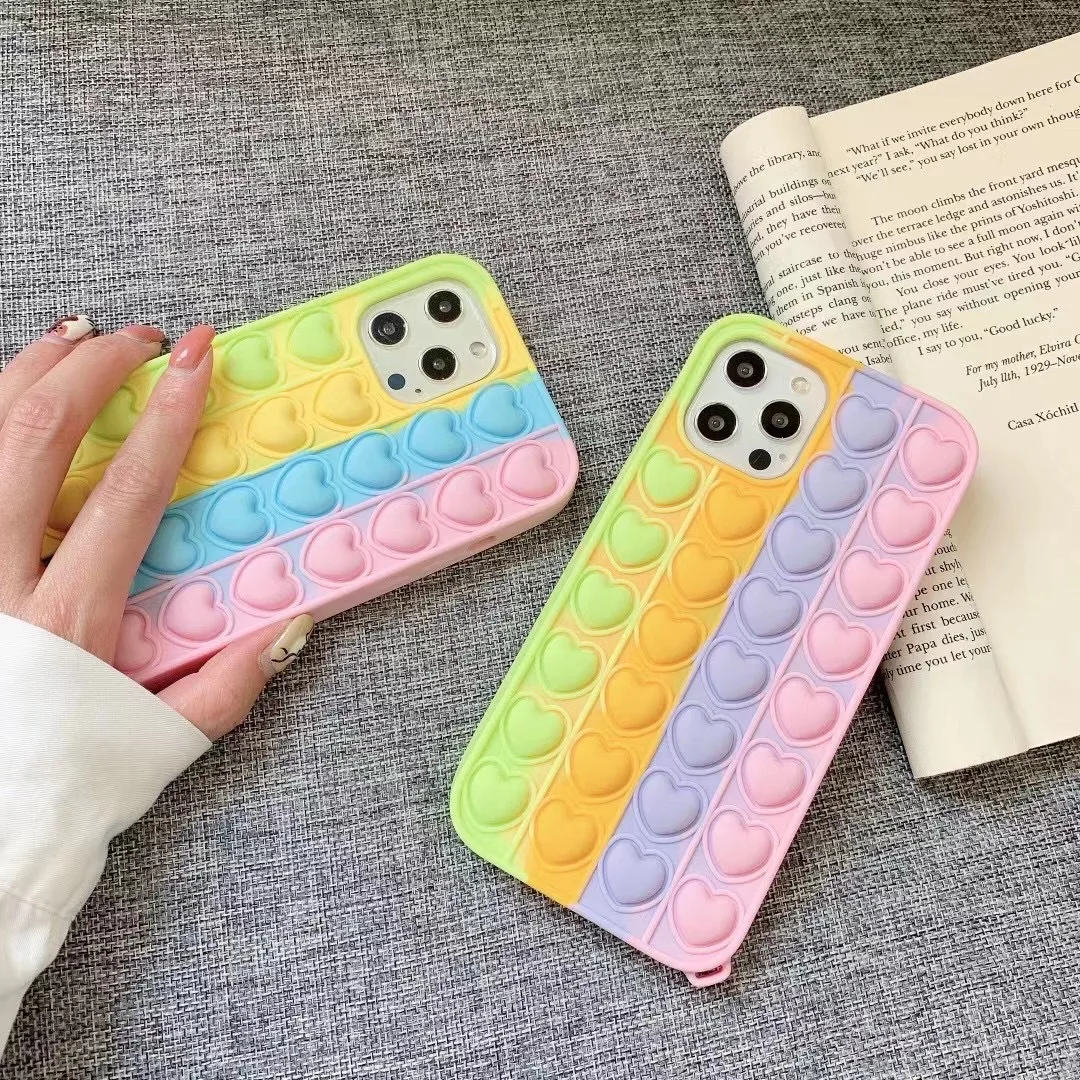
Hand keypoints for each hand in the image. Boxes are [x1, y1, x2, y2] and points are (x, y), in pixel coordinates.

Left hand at [0, 316, 312, 738]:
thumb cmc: (54, 778)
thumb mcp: (153, 745)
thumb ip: (227, 688)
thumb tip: (291, 623)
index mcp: (65, 622)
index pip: (128, 490)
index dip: (168, 415)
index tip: (195, 361)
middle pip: (39, 435)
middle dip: (97, 368)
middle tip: (141, 341)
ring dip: (30, 370)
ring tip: (75, 337)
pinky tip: (8, 392)